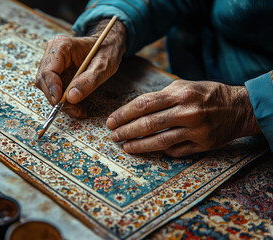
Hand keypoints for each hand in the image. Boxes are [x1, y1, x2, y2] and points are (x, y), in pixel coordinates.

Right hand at [35, 19, 126, 117]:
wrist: (108, 45)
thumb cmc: (106, 51)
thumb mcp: (103, 66)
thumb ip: (89, 81)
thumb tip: (70, 97)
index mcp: (62, 46)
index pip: (48, 70)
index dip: (52, 89)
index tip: (61, 103)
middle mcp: (53, 52)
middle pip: (44, 80)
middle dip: (57, 98)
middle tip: (75, 111)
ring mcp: (52, 62)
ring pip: (47, 87)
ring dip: (60, 101)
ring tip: (78, 110)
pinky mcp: (55, 71)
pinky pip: (53, 88)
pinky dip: (63, 99)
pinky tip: (76, 105)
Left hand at [106, 80, 261, 156]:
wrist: (238, 108)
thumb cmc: (206, 94)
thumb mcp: (184, 86)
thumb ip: (160, 97)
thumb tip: (135, 111)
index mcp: (180, 94)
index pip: (143, 105)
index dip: (123, 114)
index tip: (111, 121)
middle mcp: (187, 112)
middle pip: (148, 124)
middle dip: (126, 131)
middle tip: (114, 136)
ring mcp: (196, 130)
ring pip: (160, 141)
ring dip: (139, 146)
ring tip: (126, 147)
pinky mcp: (203, 144)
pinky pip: (177, 151)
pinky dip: (162, 151)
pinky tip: (151, 150)